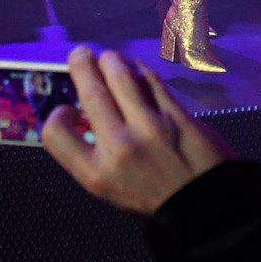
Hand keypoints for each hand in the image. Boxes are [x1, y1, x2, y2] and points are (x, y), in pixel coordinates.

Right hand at [40, 45, 232, 216]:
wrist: (204, 206)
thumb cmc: (153, 200)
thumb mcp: (111, 189)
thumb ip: (94, 154)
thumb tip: (86, 114)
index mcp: (96, 173)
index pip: (56, 133)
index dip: (56, 115)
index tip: (68, 109)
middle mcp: (118, 146)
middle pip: (91, 92)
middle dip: (82, 66)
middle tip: (81, 55)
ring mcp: (149, 126)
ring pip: (121, 77)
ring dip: (111, 60)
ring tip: (108, 58)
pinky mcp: (176, 114)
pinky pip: (151, 80)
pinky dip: (139, 69)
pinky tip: (136, 68)